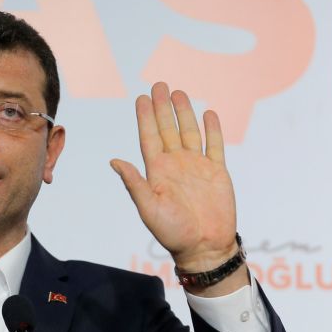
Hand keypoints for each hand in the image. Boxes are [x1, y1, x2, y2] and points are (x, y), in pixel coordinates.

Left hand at [111, 82, 237, 271]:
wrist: (204, 247)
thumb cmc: (172, 232)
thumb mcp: (148, 208)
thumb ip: (134, 183)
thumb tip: (114, 161)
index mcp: (157, 171)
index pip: (149, 138)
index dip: (145, 118)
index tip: (141, 97)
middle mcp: (175, 165)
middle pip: (168, 129)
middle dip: (163, 108)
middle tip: (159, 85)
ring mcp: (197, 167)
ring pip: (190, 132)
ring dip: (185, 113)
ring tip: (179, 93)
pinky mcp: (217, 172)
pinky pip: (215, 146)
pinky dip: (213, 129)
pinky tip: (208, 113)